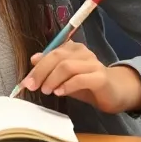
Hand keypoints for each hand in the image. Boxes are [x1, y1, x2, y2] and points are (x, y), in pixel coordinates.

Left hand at [18, 41, 140, 114]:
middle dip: (41, 72)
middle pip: (57, 57)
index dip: (37, 67)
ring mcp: (93, 63)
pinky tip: (60, 93)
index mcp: (72, 48)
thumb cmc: (86, 84)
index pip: (50, 53)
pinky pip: (80, 78)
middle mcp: (82, 52)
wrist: (114, 93)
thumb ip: (50, 67)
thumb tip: (33, 60)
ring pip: (67, 66)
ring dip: (52, 79)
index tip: (26, 81)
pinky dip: (67, 86)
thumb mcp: (64, 76)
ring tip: (46, 91)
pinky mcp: (100, 77)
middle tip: (33, 86)